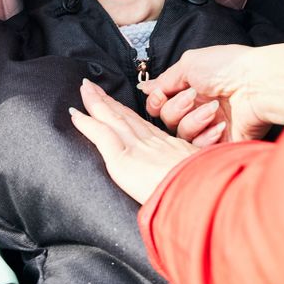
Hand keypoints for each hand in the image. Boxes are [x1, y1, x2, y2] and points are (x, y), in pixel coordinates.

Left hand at [70, 79, 197, 204]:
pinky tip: (75, 114)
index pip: (142, 125)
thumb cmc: (209, 189)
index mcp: (171, 146)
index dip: (127, 111)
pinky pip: (102, 135)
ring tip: (85, 90)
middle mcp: (153, 142)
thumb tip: (201, 178)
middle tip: (94, 87)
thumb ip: (197, 170)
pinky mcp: (125, 160)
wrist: (206, 196)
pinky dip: (87, 123)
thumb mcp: (205, 173)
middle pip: (126, 116)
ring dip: (96, 103)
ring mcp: (139, 148)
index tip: (117, 102)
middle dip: (110, 101)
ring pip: (113, 119)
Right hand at [138, 43, 283, 142]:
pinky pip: (198, 149)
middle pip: (167, 120)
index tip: (161, 95)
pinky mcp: (220, 143)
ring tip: (214, 109)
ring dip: (193, 120)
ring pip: (180, 134)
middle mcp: (197, 107)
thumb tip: (145, 88)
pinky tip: (222, 125)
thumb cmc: (227, 68)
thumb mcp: (189, 64)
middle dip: (176, 108)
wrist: (258, 85)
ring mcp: (209, 126)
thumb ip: (165, 80)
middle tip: (194, 96)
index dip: (156, 102)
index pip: (160, 103)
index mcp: (191, 87)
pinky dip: (207, 136)